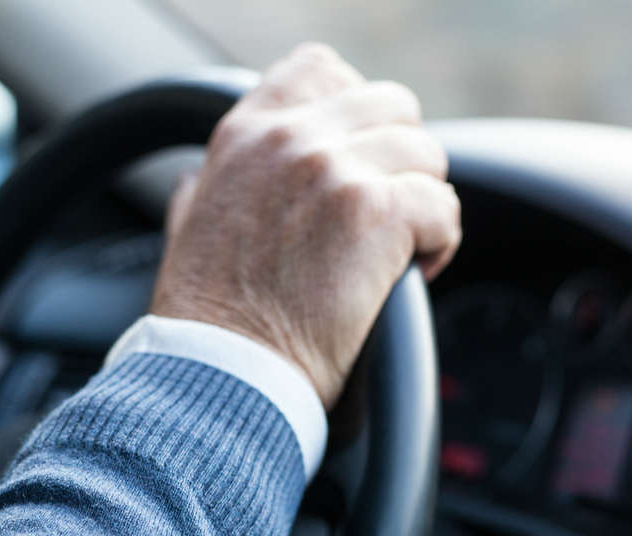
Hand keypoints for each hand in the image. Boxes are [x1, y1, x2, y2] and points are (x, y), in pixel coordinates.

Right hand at [150, 43, 461, 407]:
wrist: (225, 370)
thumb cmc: (207, 319)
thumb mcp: (188, 226)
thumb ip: (208, 186)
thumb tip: (202, 182)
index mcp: (245, 134)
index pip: (321, 68)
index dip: (356, 108)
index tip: (360, 157)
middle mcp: (290, 138)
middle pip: (389, 104)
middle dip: (400, 158)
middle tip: (388, 210)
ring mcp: (334, 169)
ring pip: (426, 154)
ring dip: (423, 201)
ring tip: (405, 247)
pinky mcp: (375, 212)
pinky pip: (443, 205)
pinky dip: (441, 241)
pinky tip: (418, 271)